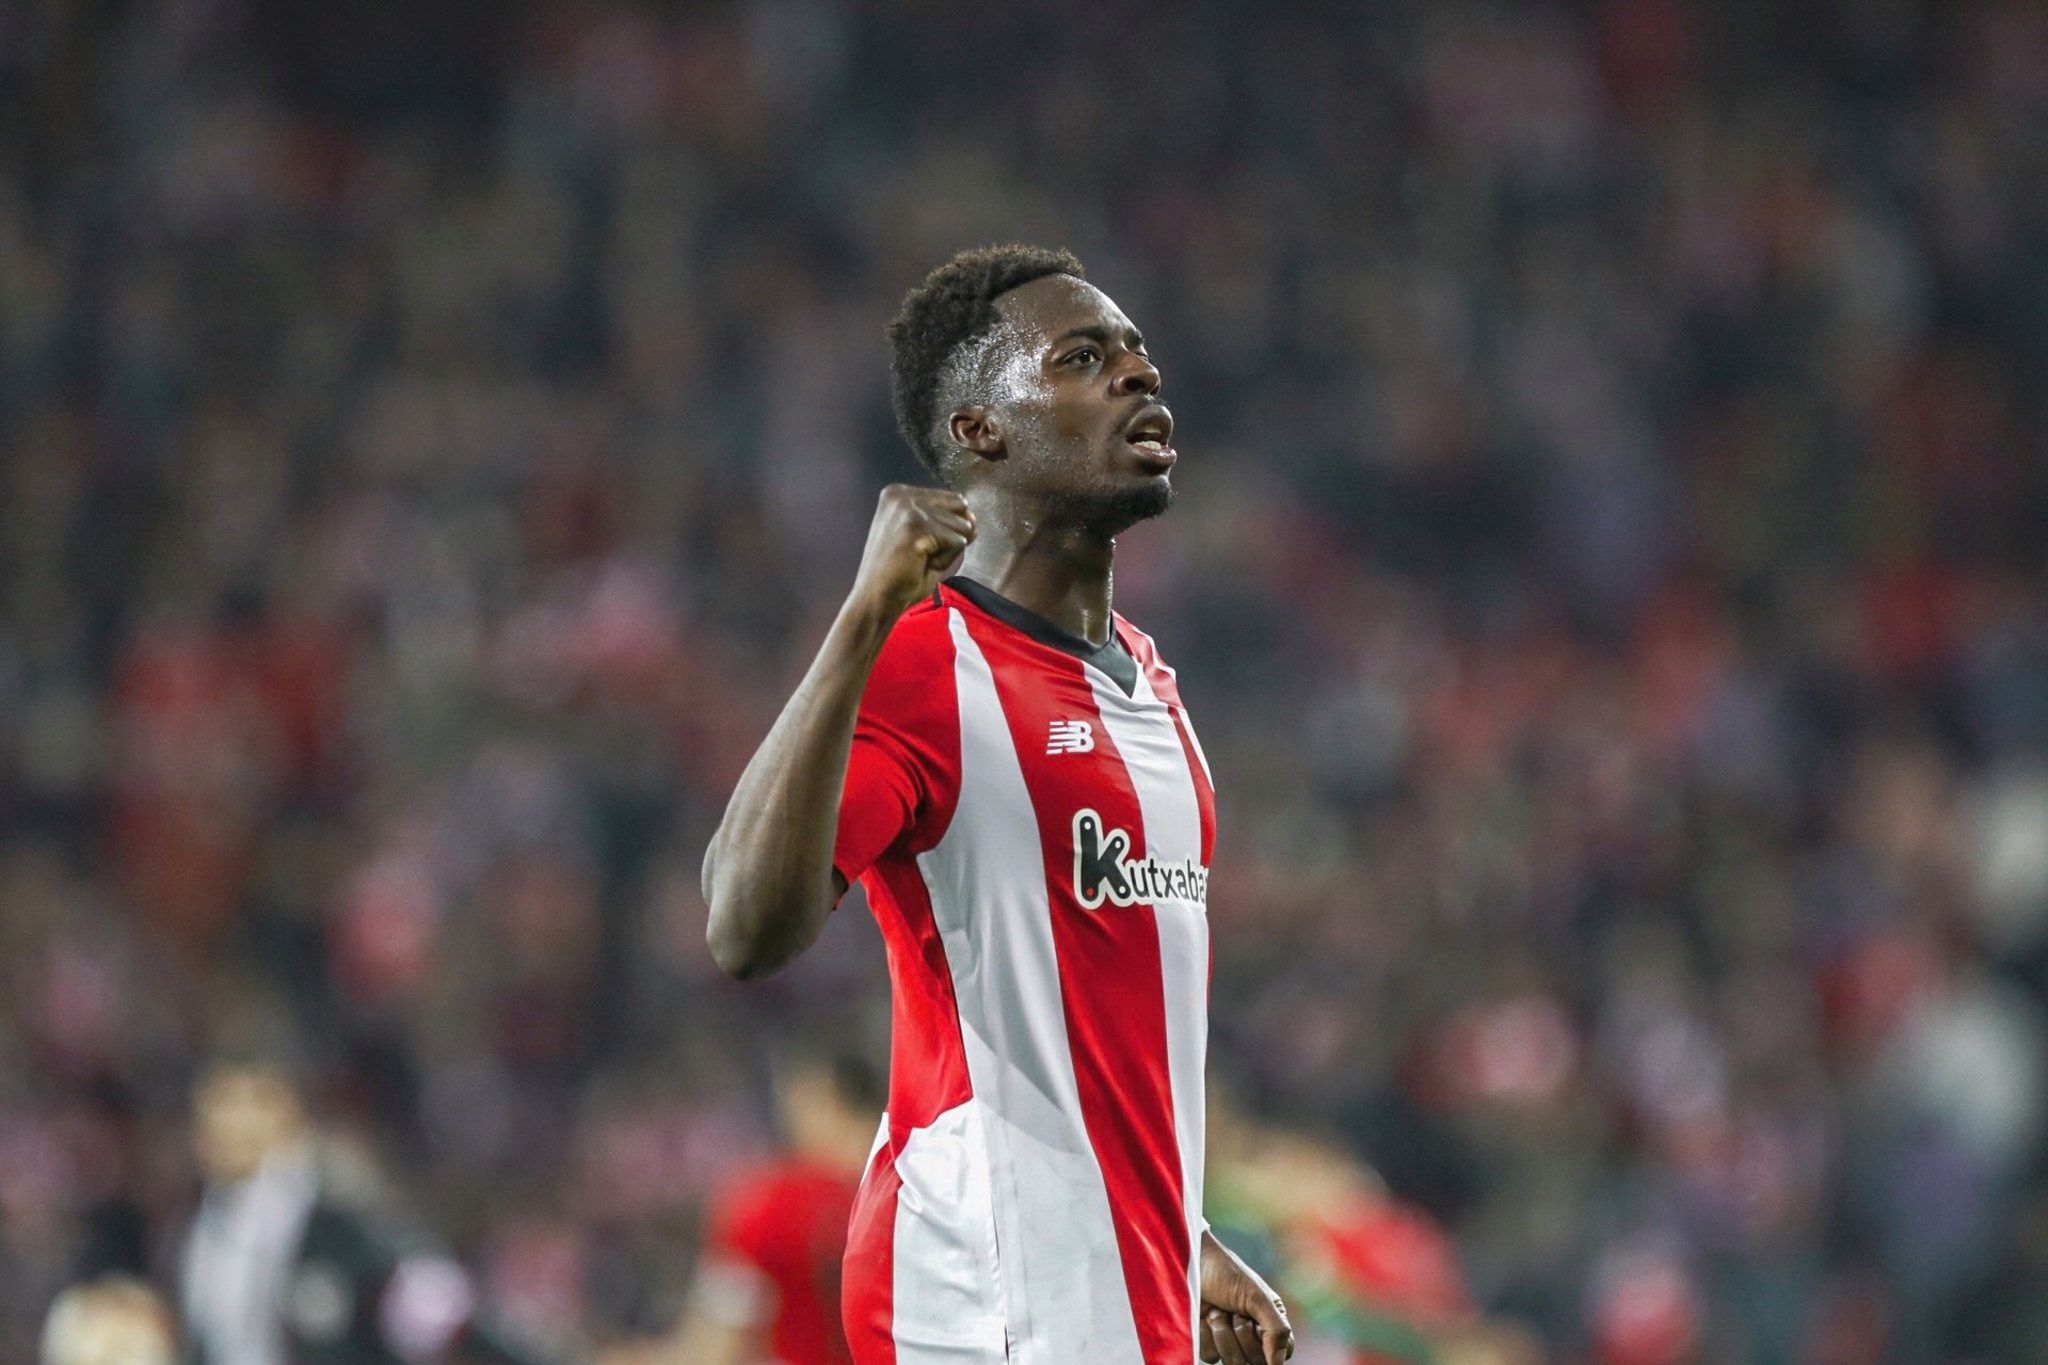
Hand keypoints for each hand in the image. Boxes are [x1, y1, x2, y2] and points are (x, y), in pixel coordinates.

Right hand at [847, 484, 975, 622]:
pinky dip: (944, 561)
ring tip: (917, 560)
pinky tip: (918, 565)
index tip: (916, 545)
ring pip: (962, 526)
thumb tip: (973, 519)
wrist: (875, 600)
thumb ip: (950, 524)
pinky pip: (958, 542)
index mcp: (898, 493)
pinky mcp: (917, 526)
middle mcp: (901, 494)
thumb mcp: (927, 540)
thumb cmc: (899, 575)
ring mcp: (908, 508)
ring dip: (946, 551)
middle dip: (950, 536)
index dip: (946, 529)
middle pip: (961, 508)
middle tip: (919, 554)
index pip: (953, 500)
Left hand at [1199, 1231, 1292, 1364]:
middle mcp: (1253, 1336)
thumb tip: (1278, 1364)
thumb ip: (1276, 1329)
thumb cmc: (1228, 1273)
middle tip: (1235, 1311)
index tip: (1256, 1323)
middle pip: (1255, 1361)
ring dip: (1222, 1334)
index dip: (1268, 1343)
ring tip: (1217, 1311)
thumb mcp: (1258, 1298)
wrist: (1192, 1264)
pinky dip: (1206, 1335)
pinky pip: (1210, 1356)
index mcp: (1271, 1324)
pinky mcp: (1208, 1343)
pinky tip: (1204, 1316)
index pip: (1282, 1354)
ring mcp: (1230, 1341)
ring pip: (1233, 1361)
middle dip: (1242, 1334)